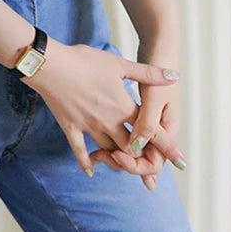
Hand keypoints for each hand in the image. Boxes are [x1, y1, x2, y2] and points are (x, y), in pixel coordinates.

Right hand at [21, 41, 180, 178]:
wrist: (50, 65)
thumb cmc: (84, 60)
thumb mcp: (118, 64)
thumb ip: (147, 73)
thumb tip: (173, 76)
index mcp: (122, 106)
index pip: (149, 129)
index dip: (165, 144)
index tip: (180, 160)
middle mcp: (108, 121)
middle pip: (131, 147)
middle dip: (142, 155)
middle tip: (151, 162)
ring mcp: (88, 126)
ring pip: (109, 150)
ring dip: (119, 158)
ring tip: (126, 162)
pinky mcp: (70, 127)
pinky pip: (80, 150)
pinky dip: (86, 162)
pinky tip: (91, 171)